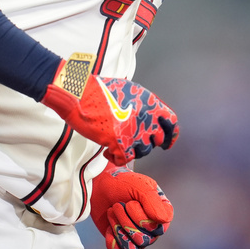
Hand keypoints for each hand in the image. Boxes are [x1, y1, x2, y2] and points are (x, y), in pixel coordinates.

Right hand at [41, 54, 178, 163]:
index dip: (170, 135)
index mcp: (148, 101)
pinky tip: (107, 151)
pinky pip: (124, 158)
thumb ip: (139, 105)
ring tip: (118, 145)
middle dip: (147, 144)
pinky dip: (115, 158)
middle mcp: (144, 116)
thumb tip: (144, 118)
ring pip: (142, 151)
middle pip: (156, 139)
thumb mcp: (127, 90)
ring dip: (131, 151)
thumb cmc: (97, 90)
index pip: (171, 121)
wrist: (78, 92)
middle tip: (135, 144)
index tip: (166, 143)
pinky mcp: (118, 141)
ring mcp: (133, 129)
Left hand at [91, 164, 172, 248]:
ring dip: (118, 229)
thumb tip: (162, 220)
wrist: (102, 186)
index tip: (131, 202)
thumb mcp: (140, 186)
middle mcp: (154, 229)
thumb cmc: (123, 183)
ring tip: (112, 213)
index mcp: (162, 214)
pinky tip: (109, 227)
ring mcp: (139, 238)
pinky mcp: (124, 244)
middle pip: (143, 240)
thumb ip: (152, 201)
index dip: (140, 217)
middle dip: (125, 221)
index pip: (156, 228)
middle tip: (117, 205)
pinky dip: (112, 242)